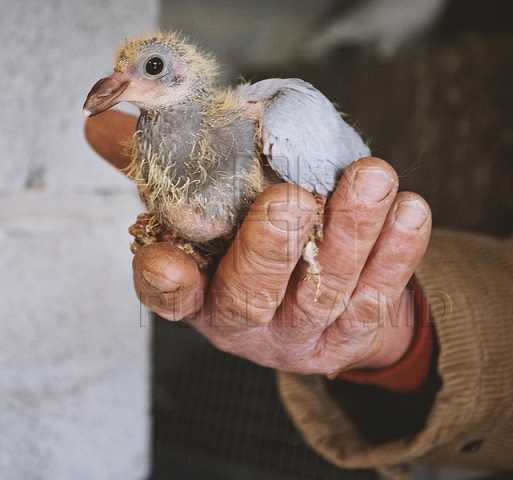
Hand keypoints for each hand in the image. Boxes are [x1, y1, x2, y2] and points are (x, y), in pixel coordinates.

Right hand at [85, 110, 431, 375]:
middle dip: (271, 248)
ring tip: (372, 178)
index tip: (166, 258)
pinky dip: (397, 253)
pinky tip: (409, 209)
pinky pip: (377, 296)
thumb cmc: (249, 240)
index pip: (170, 295)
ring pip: (324, 292)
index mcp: (199, 290)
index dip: (166, 281)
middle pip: (251, 296)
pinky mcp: (352, 332)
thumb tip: (104, 121)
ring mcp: (301, 332)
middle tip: (292, 200)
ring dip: (351, 234)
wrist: (315, 296)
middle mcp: (245, 319)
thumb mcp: (202, 205)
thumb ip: (162, 165)